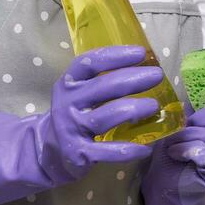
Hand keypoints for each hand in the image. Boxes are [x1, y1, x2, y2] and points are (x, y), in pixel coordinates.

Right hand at [0, 45, 164, 204]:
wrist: (48, 150)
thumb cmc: (75, 113)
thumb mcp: (80, 92)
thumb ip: (103, 79)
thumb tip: (145, 65)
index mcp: (69, 83)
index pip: (90, 63)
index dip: (115, 56)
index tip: (140, 52)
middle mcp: (68, 103)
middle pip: (103, 88)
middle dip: (133, 79)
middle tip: (156, 75)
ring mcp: (72, 128)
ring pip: (106, 117)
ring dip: (134, 110)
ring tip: (154, 106)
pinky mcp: (78, 153)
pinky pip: (106, 151)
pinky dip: (128, 150)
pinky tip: (146, 147)